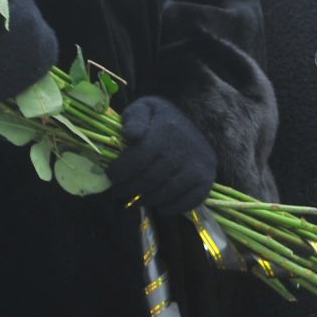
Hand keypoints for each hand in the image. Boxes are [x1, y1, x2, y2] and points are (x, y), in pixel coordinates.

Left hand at [0, 0, 57, 138]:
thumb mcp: (16, 71)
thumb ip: (27, 47)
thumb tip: (29, 25)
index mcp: (48, 50)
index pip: (38, 27)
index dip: (18, 27)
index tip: (1, 35)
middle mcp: (42, 30)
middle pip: (29, 7)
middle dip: (10, 11)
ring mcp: (24, 14)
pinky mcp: (3, 0)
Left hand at [109, 95, 215, 215]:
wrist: (198, 124)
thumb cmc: (162, 119)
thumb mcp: (145, 108)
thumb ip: (134, 118)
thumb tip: (130, 136)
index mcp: (167, 130)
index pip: (138, 159)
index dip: (120, 172)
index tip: (110, 175)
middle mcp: (185, 150)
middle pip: (149, 180)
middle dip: (129, 189)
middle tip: (118, 192)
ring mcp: (198, 167)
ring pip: (165, 193)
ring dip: (146, 200)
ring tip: (135, 199)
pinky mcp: (206, 181)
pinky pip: (186, 202)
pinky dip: (169, 208)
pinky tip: (158, 204)